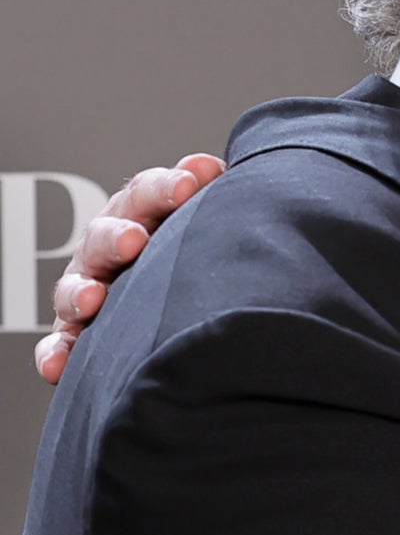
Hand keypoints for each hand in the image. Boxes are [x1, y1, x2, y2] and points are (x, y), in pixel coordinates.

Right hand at [33, 153, 226, 383]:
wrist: (181, 284)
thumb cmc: (197, 239)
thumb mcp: (205, 209)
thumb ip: (206, 188)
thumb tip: (209, 168)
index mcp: (141, 210)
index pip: (147, 191)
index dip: (165, 188)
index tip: (187, 187)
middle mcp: (108, 244)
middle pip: (105, 234)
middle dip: (117, 236)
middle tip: (134, 241)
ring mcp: (89, 286)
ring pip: (75, 286)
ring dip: (80, 292)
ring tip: (93, 299)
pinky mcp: (76, 332)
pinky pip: (61, 344)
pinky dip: (56, 353)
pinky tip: (57, 366)